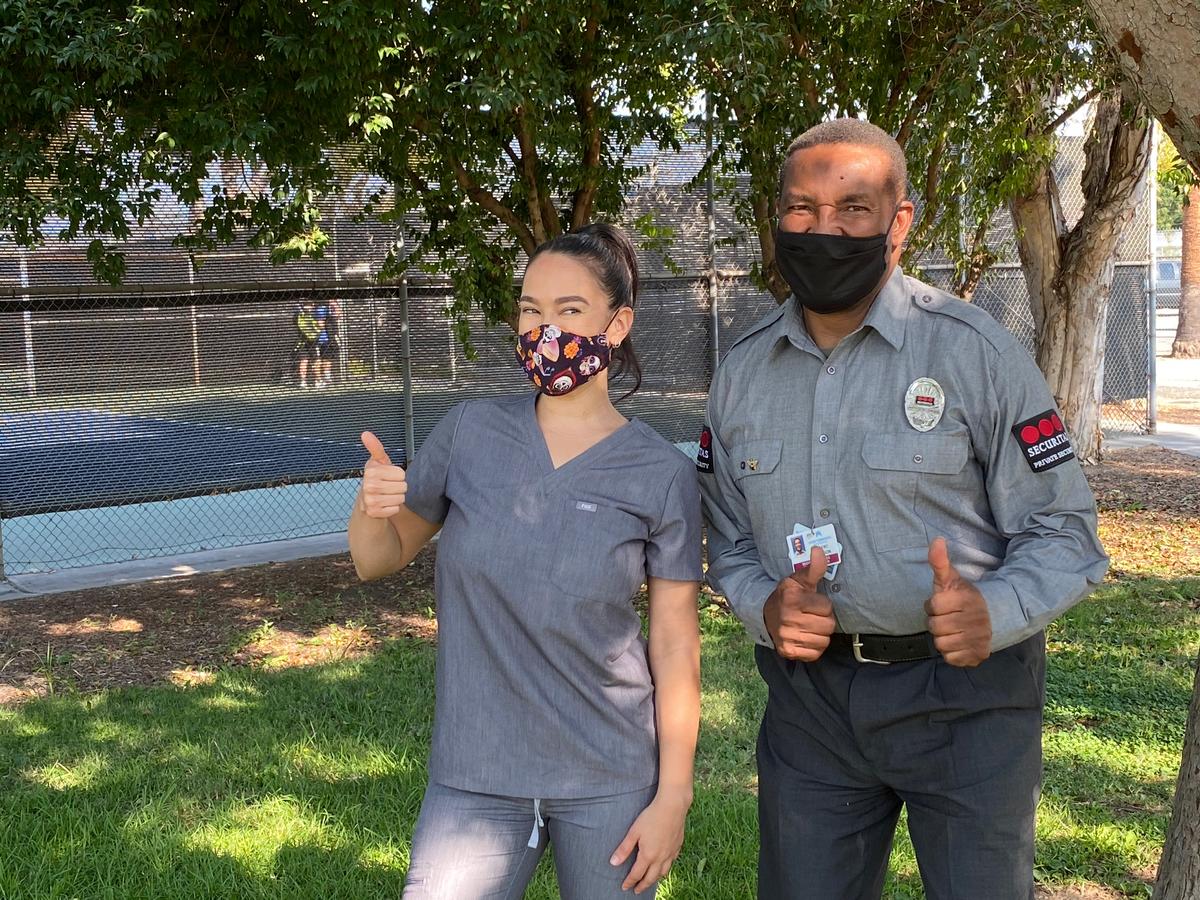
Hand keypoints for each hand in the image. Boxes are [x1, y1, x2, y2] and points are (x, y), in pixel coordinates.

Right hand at [357, 431, 406, 517]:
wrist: (366, 500)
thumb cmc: (377, 478)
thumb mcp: (378, 461)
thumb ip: (375, 447)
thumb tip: (365, 433)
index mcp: (371, 471)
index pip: (401, 474)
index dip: (398, 475)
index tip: (388, 476)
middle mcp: (369, 486)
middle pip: (403, 486)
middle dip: (398, 487)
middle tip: (388, 487)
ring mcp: (370, 500)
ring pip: (400, 498)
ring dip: (396, 497)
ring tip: (386, 495)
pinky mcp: (374, 512)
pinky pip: (395, 509)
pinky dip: (393, 508)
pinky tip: (384, 505)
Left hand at [610, 792, 689, 893]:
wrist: (673, 806)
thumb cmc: (651, 816)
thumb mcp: (634, 831)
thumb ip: (624, 848)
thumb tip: (613, 863)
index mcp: (648, 855)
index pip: (637, 874)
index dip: (630, 882)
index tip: (624, 887)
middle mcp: (661, 858)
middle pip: (651, 878)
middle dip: (642, 885)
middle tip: (636, 890)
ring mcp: (671, 853)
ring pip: (663, 873)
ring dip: (654, 879)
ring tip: (649, 881)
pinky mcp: (678, 847)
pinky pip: (671, 863)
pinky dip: (665, 869)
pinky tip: (663, 866)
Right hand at [763, 547, 836, 660]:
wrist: (765, 616)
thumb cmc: (787, 597)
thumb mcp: (798, 581)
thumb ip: (813, 568)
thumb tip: (819, 550)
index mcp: (792, 600)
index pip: (827, 607)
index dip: (822, 605)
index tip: (812, 603)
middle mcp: (788, 620)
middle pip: (828, 626)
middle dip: (823, 620)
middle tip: (812, 616)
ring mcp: (787, 638)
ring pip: (823, 641)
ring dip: (820, 634)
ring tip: (809, 626)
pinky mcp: (788, 652)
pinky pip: (815, 654)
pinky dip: (814, 647)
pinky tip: (805, 638)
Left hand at [924, 537, 991, 666]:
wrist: (994, 617)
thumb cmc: (964, 597)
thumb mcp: (952, 578)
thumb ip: (940, 561)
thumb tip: (936, 540)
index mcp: (966, 599)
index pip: (932, 606)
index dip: (934, 604)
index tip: (944, 603)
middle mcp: (974, 620)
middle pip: (934, 626)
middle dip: (937, 621)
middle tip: (948, 617)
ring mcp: (977, 639)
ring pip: (940, 644)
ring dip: (943, 637)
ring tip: (953, 629)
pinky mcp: (977, 656)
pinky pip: (950, 658)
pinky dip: (951, 652)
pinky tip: (959, 641)